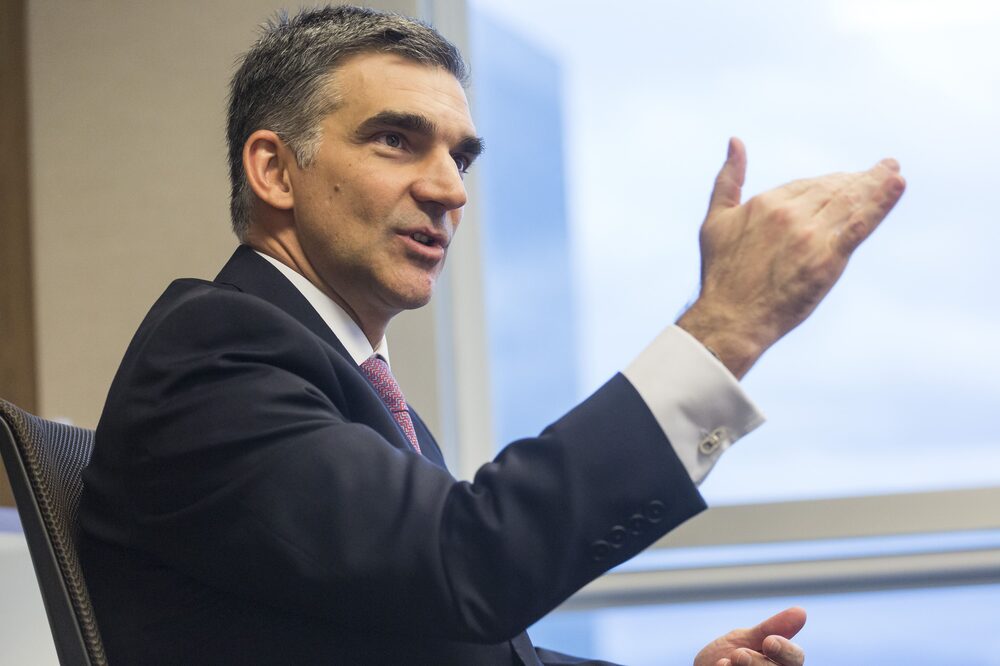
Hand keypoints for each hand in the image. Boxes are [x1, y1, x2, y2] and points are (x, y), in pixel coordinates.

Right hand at [677, 138, 905, 377]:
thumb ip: (728, 178)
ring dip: (875, 183)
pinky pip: (860, 225)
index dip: (827, 183)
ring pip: (850, 202)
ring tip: (893, 171)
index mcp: (767, 202)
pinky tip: (898, 184)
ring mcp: (811, 236)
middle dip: (858, 179)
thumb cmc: (720, 273)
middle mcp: (790, 214)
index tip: (843, 182)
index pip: (807, 184)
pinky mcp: (828, 259)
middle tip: (882, 169)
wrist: (731, 318)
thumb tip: (736, 141)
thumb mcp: (715, 219)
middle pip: (833, 189)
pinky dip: (881, 203)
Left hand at [693, 606, 806, 665]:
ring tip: (725, 662)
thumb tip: (801, 611)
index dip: (786, 650)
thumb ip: (768, 630)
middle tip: (739, 655)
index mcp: (780, 663)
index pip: (796, 658)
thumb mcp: (743, 640)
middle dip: (759, 663)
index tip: (769, 641)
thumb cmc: (722, 659)